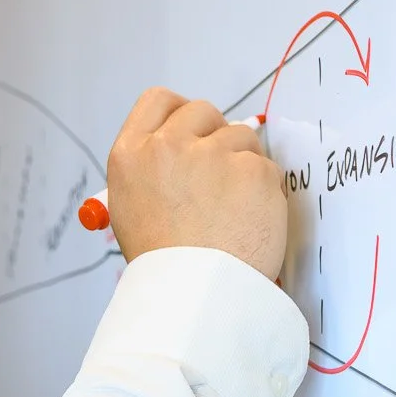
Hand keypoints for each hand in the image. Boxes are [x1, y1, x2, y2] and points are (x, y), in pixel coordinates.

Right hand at [106, 87, 286, 279]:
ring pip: (240, 137)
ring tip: (230, 210)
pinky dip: (262, 190)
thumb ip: (152, 169)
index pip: (158, 100)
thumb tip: (187, 150)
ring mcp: (212, 155)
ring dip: (241, 165)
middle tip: (217, 175)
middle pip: (202, 111)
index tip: (193, 131)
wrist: (193, 295)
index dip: (179, 113)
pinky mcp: (252, 170)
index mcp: (130, 154)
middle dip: (214, 136)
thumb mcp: (130, 208)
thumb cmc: (162, 262)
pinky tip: (247, 220)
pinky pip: (265, 166)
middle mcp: (167, 146)